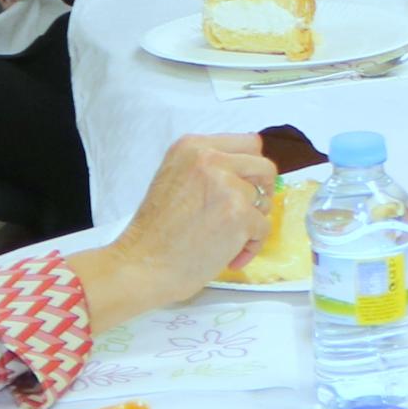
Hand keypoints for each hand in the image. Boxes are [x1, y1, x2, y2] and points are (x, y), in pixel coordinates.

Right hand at [74, 133, 285, 329]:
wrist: (142, 265)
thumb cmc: (155, 232)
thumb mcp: (174, 179)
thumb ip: (208, 170)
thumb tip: (247, 175)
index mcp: (192, 147)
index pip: (248, 143)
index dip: (252, 168)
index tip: (248, 186)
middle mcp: (210, 160)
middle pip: (264, 167)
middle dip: (262, 192)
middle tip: (246, 214)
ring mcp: (227, 186)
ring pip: (265, 201)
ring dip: (252, 224)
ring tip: (226, 240)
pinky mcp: (239, 215)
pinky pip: (263, 229)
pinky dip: (250, 247)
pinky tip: (228, 257)